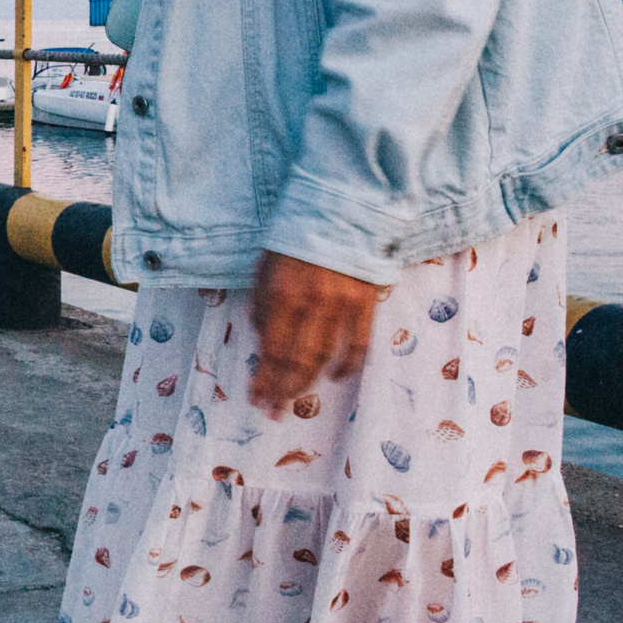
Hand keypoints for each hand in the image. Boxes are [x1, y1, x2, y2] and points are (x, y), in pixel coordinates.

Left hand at [247, 250, 378, 415]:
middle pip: (297, 362)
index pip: (272, 350)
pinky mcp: (366, 303)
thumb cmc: (294, 238)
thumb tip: (262, 341)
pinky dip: (348, 366)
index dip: (264, 379)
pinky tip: (336, 378)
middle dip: (282, 390)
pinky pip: (359, 344)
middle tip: (272, 411)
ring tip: (294, 400)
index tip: (256, 399)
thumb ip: (262, 306)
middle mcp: (313, 305)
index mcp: (282, 295)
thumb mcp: (264, 268)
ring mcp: (343, 305)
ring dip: (308, 383)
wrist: (338, 211)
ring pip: (325, 357)